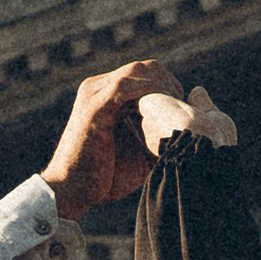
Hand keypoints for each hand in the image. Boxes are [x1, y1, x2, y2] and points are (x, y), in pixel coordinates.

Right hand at [41, 60, 190, 220]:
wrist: (72, 192)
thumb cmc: (104, 176)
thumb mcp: (138, 151)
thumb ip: (158, 135)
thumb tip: (188, 131)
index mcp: (106, 94)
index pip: (143, 73)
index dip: (167, 84)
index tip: (183, 106)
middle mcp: (98, 88)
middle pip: (143, 67)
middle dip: (168, 82)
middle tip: (183, 105)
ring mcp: (94, 94)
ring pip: (136, 71)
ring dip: (162, 86)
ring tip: (176, 106)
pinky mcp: (94, 107)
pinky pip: (125, 87)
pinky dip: (149, 93)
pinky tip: (162, 110)